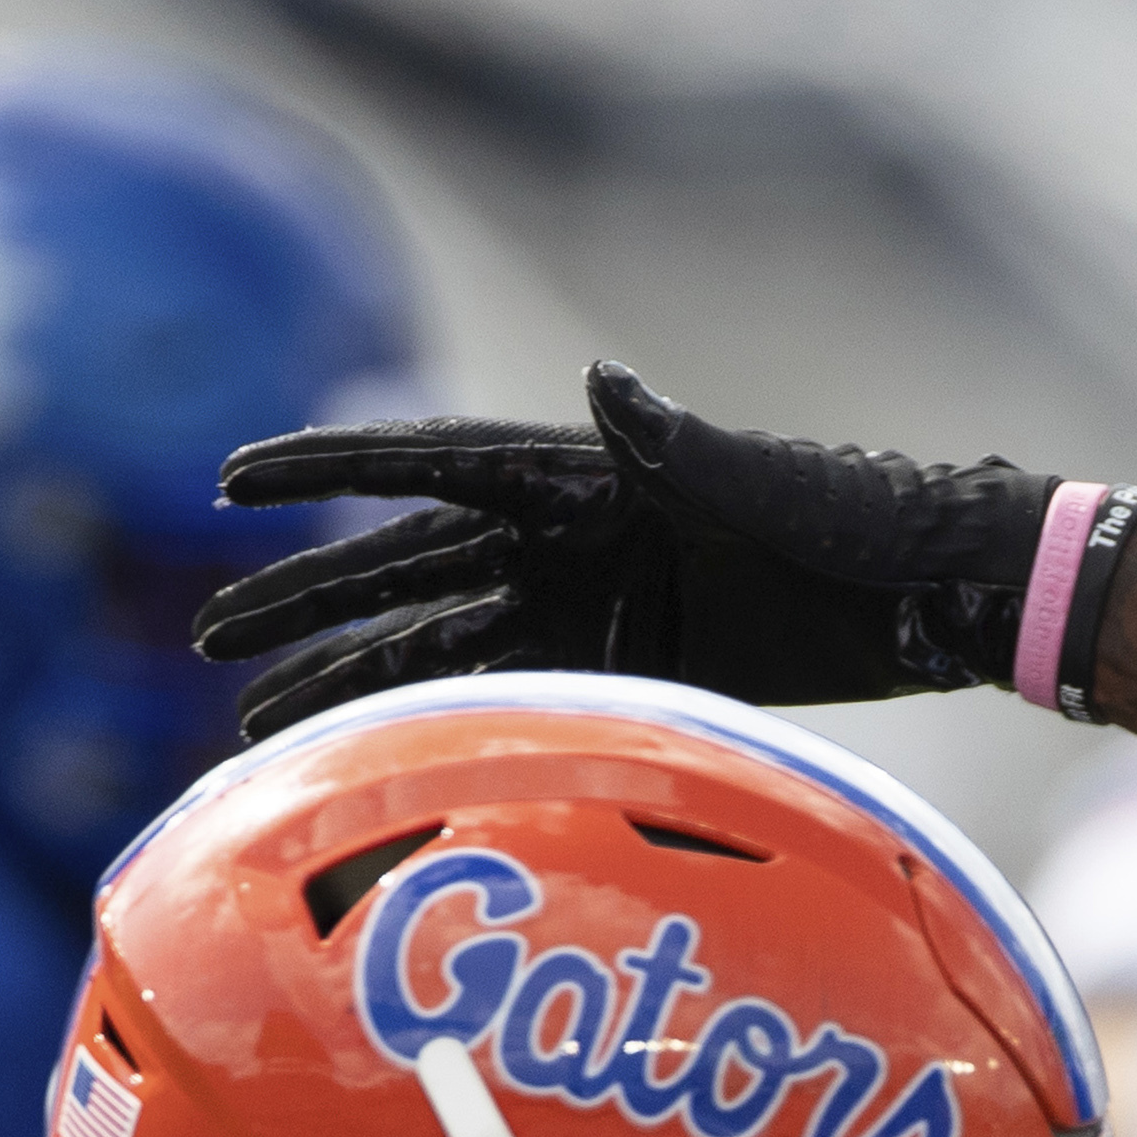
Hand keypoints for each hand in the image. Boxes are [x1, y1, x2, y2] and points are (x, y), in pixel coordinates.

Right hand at [192, 363, 1104, 735]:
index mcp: (586, 472)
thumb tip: (603, 380)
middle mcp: (571, 535)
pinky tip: (371, 757)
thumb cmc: (855, 515)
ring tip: (254, 721)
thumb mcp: (762, 480)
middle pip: (403, 568)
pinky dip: (438, 728)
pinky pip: (509, 700)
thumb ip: (675, 441)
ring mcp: (592, 604)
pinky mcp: (627, 667)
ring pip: (438, 644)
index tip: (227, 482)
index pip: (426, 462)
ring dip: (350, 681)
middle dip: (304, 603)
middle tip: (204, 641)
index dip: (324, 470)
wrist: (933, 592)